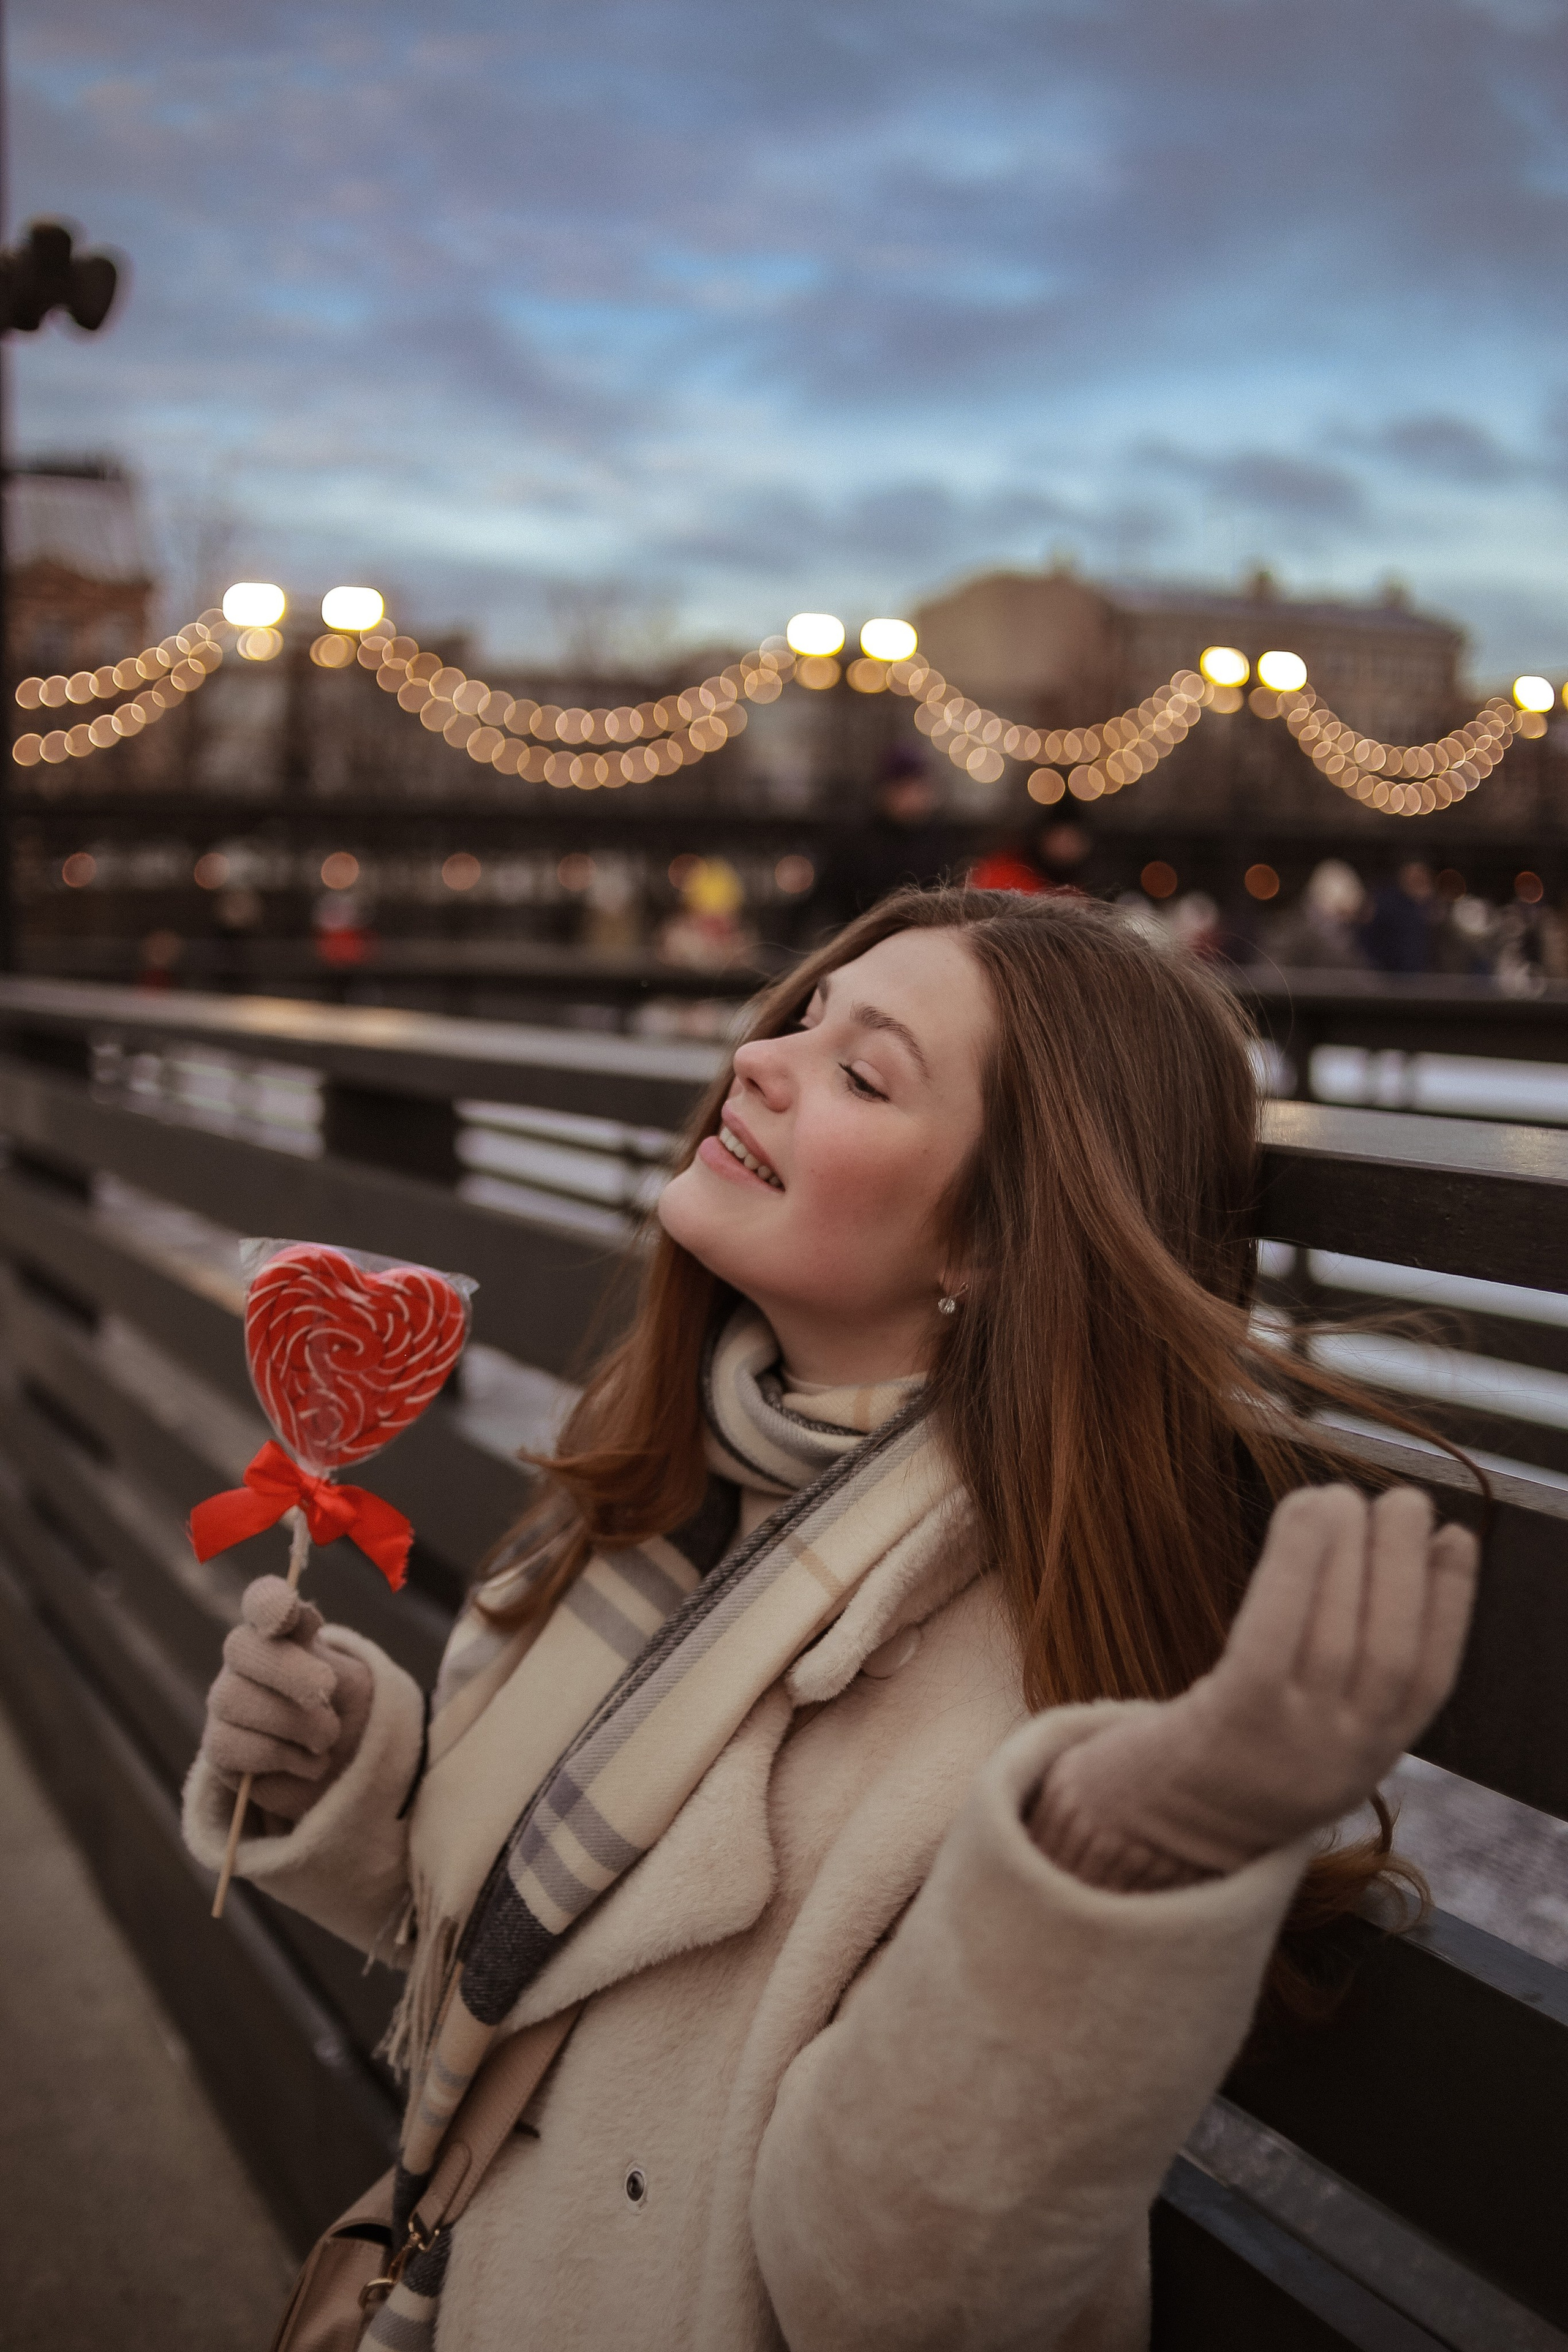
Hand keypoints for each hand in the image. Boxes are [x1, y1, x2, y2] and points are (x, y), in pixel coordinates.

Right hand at [201, 1575, 372, 1822]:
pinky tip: (306, 1761)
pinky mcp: (219, 1747)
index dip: (269, 1601)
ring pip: (235, 1700)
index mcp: (282, 1630)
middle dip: (288, 1671)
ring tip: (326, 1738)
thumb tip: (298, 1612)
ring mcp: (226, 1701)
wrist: (345, 1767)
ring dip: (293, 1723)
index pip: (262, 1600)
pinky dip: (280, 1757)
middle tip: (326, 1691)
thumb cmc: (347, 1714)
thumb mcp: (351, 1681)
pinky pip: (231, 1746)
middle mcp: (245, 1659)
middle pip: (241, 1648)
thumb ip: (324, 1653)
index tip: (287, 1611)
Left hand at [1028, 1484, 1479, 1888]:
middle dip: (1405, 1565)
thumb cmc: (1237, 1753)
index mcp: (1372, 1757)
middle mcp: (1343, 1756)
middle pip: (1390, 1651)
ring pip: (1340, 1635)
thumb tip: (1389, 1561)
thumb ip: (1356, 1674)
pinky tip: (1305, 1511)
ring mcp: (1290, 1742)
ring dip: (1350, 1550)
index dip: (1450, 1602)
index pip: (1430, 1677)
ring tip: (1341, 1495)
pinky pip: (1275, 1631)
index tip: (1452, 1535)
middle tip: (1400, 1500)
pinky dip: (1298, 1564)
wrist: (1154, 1826)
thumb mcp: (1318, 1733)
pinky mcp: (1235, 1719)